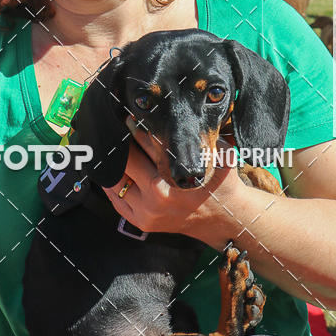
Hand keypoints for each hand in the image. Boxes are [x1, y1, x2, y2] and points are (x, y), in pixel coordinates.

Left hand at [103, 117, 241, 239]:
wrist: (225, 219)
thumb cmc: (222, 182)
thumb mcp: (219, 154)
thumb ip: (201, 136)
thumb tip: (183, 113)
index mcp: (174, 176)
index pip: (146, 142)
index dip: (136, 126)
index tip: (129, 116)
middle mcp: (157, 195)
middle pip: (127, 159)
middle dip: (121, 143)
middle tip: (115, 129)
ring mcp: (147, 211)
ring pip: (116, 180)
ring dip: (112, 163)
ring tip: (110, 148)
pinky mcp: (142, 222)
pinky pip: (116, 200)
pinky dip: (110, 184)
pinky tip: (110, 169)